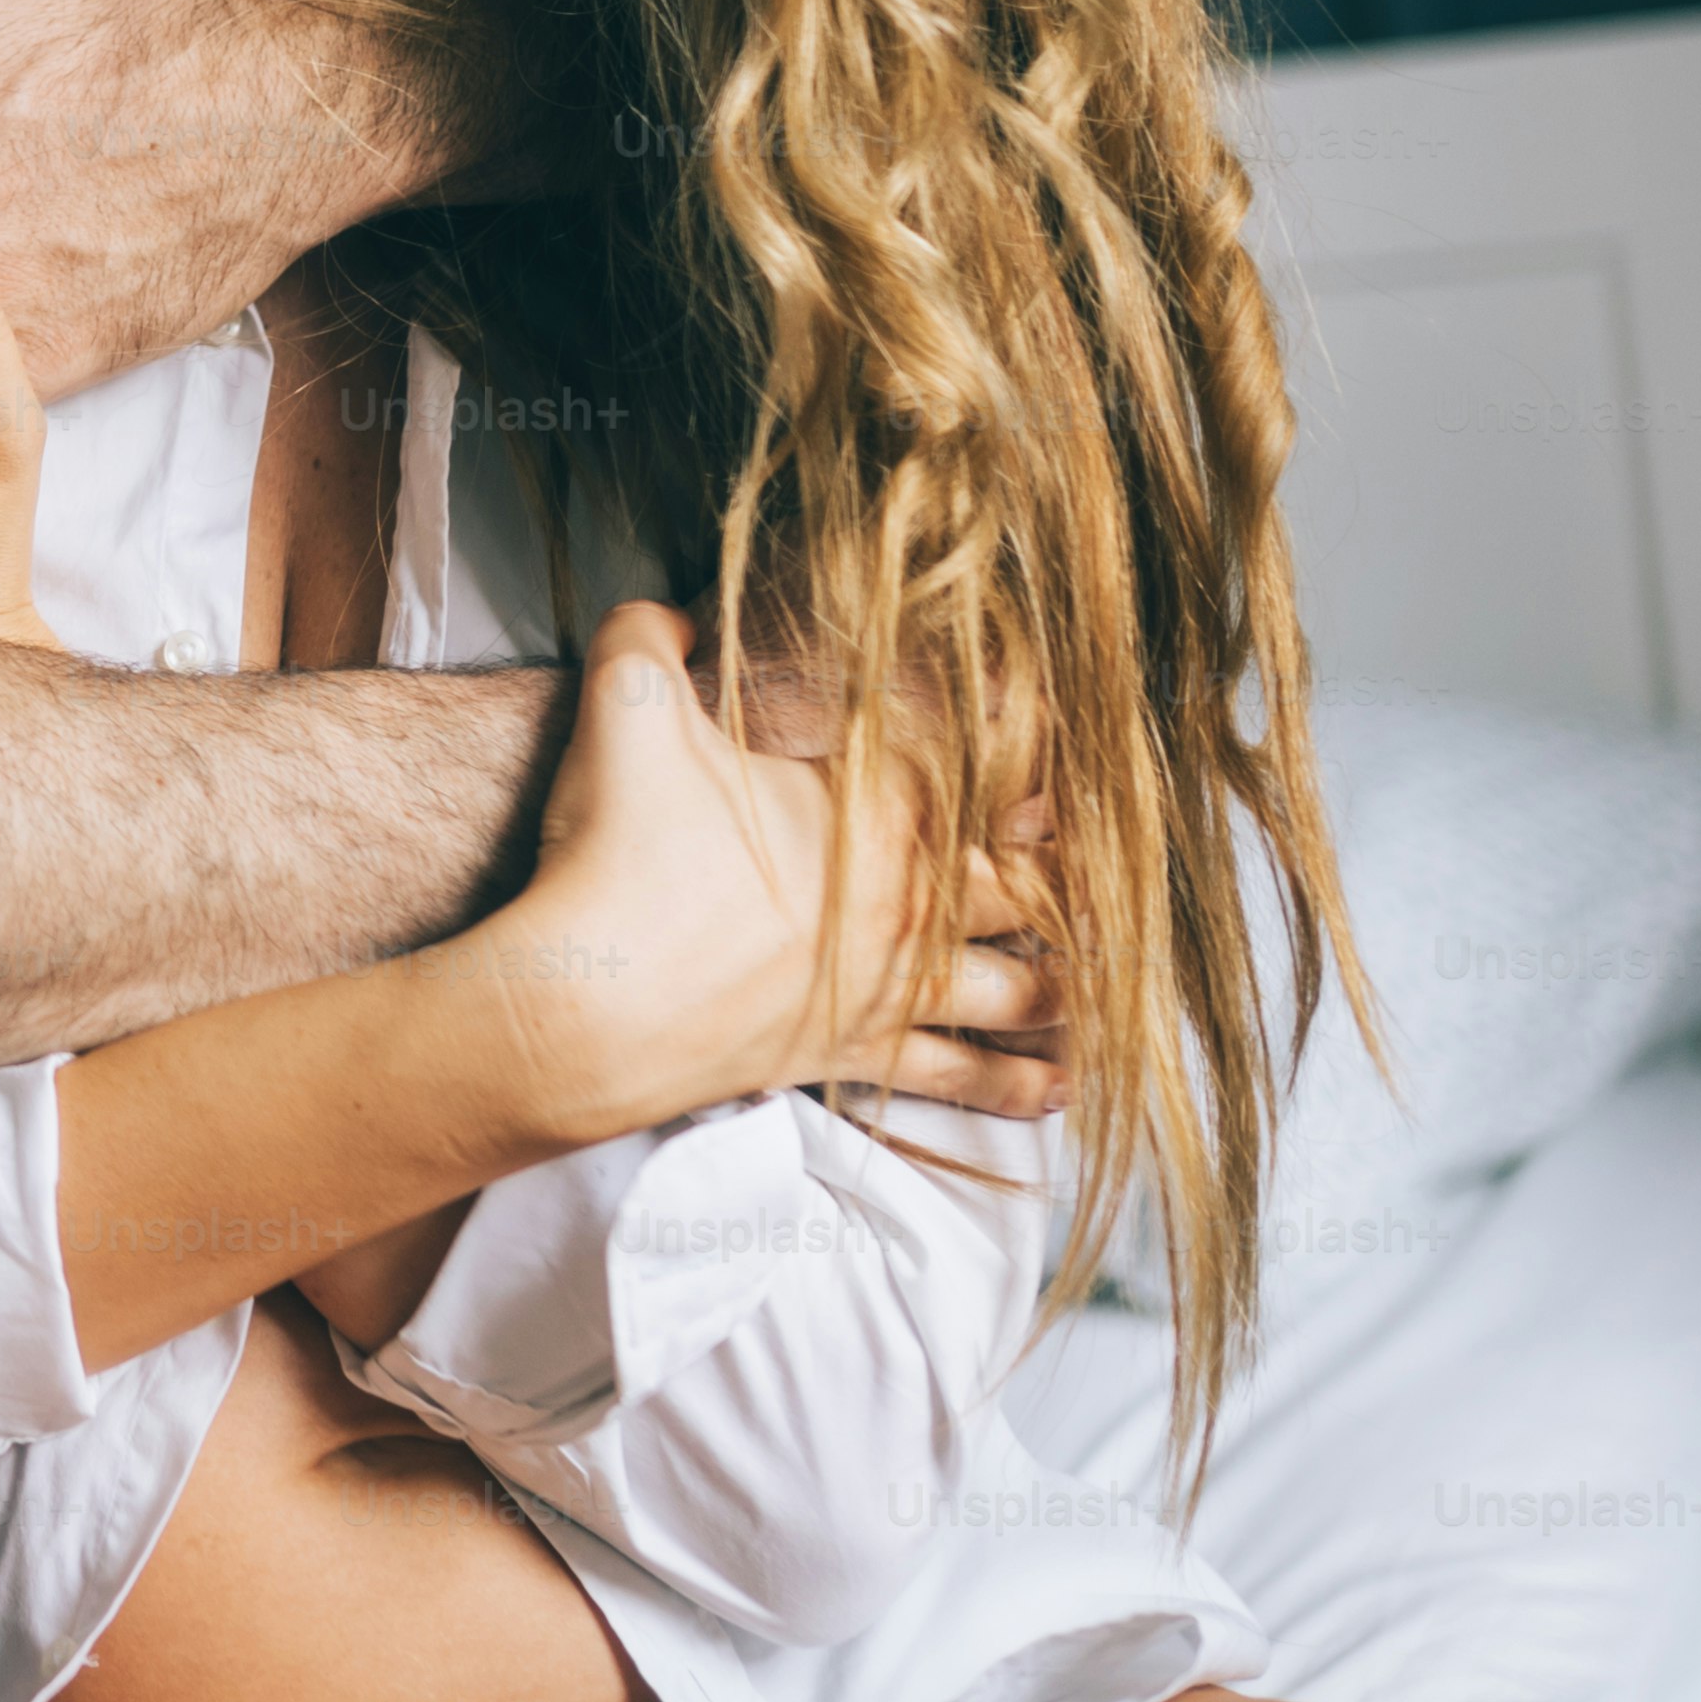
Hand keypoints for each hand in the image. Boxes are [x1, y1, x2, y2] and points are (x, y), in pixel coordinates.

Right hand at [480, 604, 1062, 1134]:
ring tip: (1103, 979)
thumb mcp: (624, 710)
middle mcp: (906, 904)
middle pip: (1029, 886)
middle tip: (1114, 862)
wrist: (586, 1006)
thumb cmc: (617, 859)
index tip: (1076, 726)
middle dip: (1076, 872)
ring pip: (1019, 987)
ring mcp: (889, 988)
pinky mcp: (855, 1055)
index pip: (993, 766)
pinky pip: (959, 1075)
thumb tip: (668, 612)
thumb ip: (645, 637)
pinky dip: (1016, 1083)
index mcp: (875, 812)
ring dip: (1069, 983)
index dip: (1046, 741)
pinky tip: (1057, 1088)